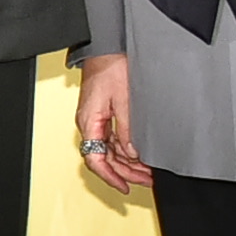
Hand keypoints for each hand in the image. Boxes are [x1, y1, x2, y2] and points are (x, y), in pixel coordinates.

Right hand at [74, 54, 150, 193]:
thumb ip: (127, 128)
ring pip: (108, 151)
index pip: (95, 159)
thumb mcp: (124, 99)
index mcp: (89, 122)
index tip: (125, 187)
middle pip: (103, 158)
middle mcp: (89, 124)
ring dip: (126, 163)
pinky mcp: (102, 115)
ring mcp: (95, 120)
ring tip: (146, 172)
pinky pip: (111, 140)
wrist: (105, 48)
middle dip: (124, 173)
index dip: (110, 176)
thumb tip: (132, 153)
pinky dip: (125, 150)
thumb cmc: (110, 67)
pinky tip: (138, 155)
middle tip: (145, 181)